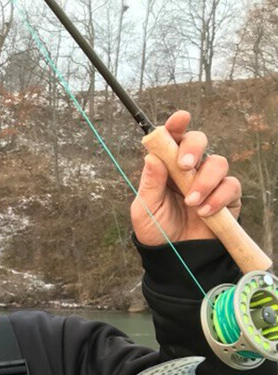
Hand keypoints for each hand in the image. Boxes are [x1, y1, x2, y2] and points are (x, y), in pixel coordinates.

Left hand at [132, 109, 242, 245]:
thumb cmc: (157, 230)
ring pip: (217, 162)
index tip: (180, 118)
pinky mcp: (227, 196)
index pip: (172, 139)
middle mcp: (189, 169)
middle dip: (194, 148)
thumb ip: (150, 184)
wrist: (176, 256)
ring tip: (191, 203)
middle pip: (199, 141)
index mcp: (166, 167)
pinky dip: (217, 198)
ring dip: (204, 181)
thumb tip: (151, 157)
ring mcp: (209, 181)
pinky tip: (205, 212)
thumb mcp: (145, 209)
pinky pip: (230, 186)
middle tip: (185, 165)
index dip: (176, 125)